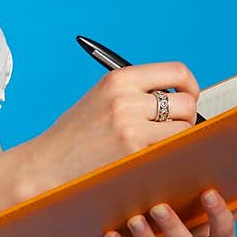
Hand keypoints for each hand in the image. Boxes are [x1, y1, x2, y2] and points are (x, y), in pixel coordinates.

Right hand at [32, 60, 201, 194]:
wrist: (46, 165)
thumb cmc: (75, 136)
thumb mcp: (102, 98)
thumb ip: (137, 93)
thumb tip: (182, 96)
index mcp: (118, 78)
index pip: (176, 71)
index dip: (190, 86)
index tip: (187, 98)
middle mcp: (126, 98)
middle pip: (186, 101)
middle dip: (187, 116)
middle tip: (173, 129)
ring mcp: (130, 126)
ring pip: (184, 128)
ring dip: (179, 138)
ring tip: (159, 146)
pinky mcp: (133, 153)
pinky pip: (171, 150)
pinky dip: (169, 155)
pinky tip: (153, 159)